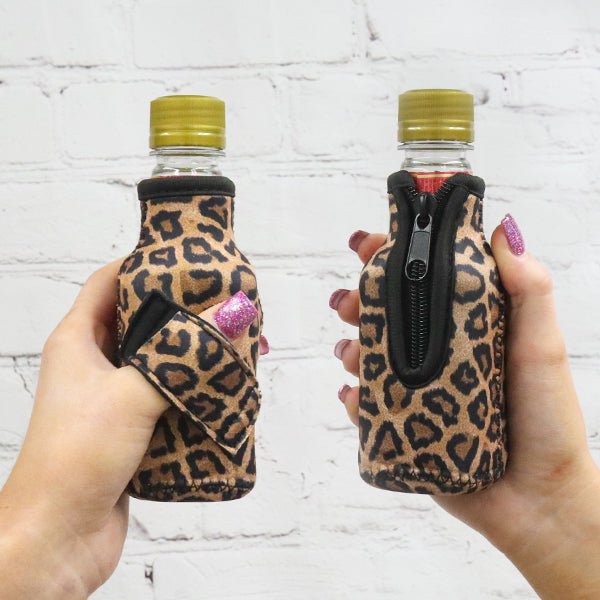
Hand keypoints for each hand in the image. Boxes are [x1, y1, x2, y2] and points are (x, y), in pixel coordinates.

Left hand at [0, 260, 265, 597]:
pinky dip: (192, 390)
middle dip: (182, 311)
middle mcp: (93, 364)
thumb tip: (233, 317)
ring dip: (192, 354)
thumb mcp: (133, 392)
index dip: (143, 264)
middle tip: (224, 305)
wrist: (60, 536)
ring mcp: (112, 397)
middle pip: (141, 321)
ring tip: (234, 346)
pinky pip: (166, 396)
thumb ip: (183, 356)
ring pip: (158, 361)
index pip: (109, 282)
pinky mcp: (131, 428)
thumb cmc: (77, 455)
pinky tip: (222, 389)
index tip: (186, 258)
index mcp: (78, 340)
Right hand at [331, 219, 599, 598]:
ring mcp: (419, 390)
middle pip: (386, 315)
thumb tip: (503, 229)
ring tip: (351, 355)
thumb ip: (529, 290)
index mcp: (467, 325)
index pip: (424, 279)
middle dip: (357, 302)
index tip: (368, 245)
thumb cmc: (548, 420)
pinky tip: (354, 396)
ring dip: (349, 348)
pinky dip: (353, 399)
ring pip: (369, 358)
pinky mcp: (404, 426)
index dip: (392, 257)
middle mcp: (438, 353)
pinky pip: (367, 408)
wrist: (538, 502)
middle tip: (346, 303)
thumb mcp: (542, 347)